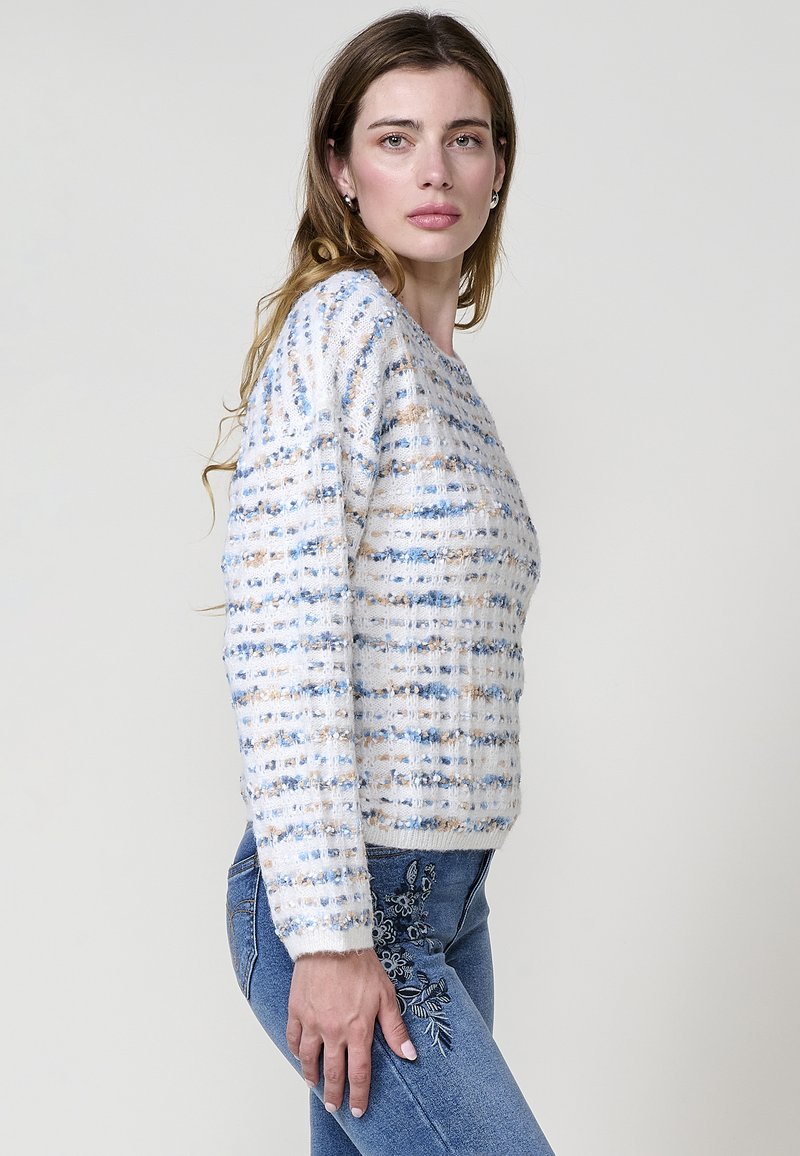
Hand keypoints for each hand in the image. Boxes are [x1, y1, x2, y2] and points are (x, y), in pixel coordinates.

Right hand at [286, 946, 417, 1116]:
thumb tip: (409, 1054)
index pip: (358, 1073)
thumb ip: (395, 1029)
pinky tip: (299, 1055)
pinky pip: (293, 1038)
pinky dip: (296, 1051)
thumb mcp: (385, 996)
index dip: (358, 1095)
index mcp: (357, 1030)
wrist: (332, 941)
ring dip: (312, 1075)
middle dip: (334, 1094)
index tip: (357, 1109)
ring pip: (309, 1059)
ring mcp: (312, 1022)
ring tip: (315, 1084)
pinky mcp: (297, 1011)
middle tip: (334, 1106)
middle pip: (332, 1072)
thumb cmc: (360, 965)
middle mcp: (333, 1032)